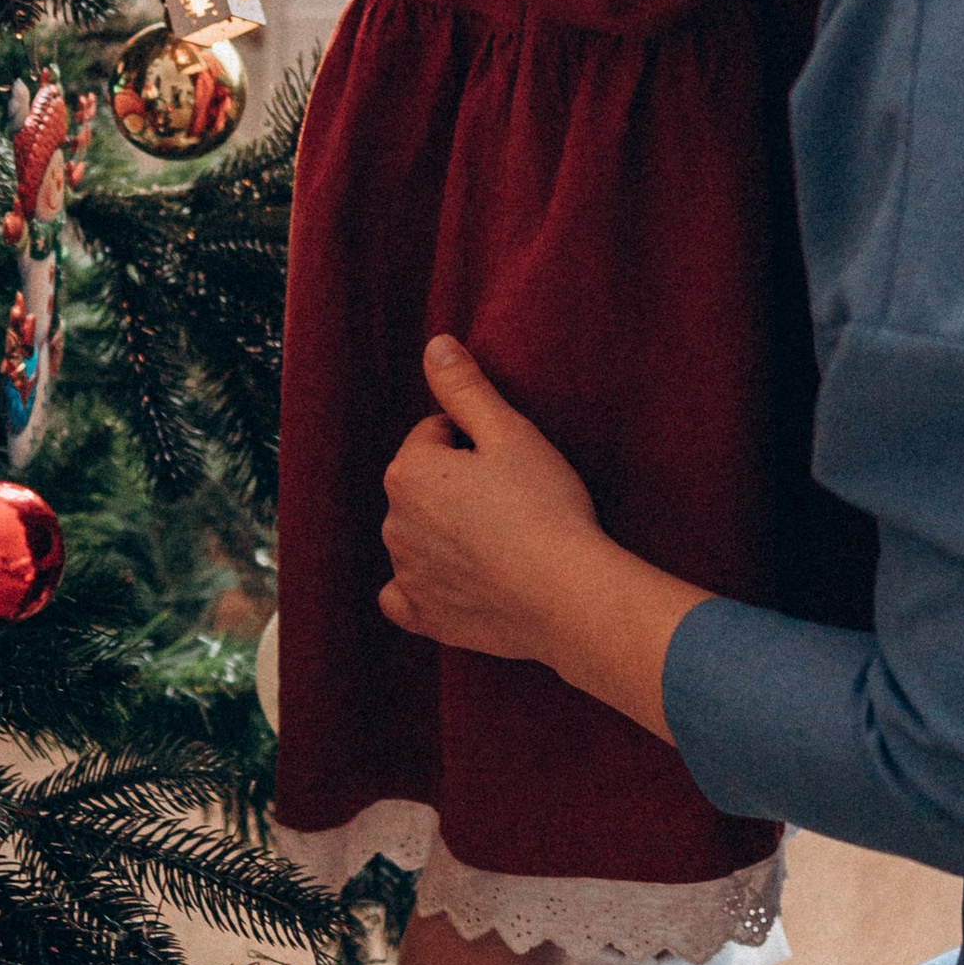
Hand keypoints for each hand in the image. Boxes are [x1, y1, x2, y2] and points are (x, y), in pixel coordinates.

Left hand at [380, 338, 604, 661]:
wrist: (569, 595)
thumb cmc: (545, 506)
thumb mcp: (510, 432)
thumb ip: (465, 388)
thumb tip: (435, 345)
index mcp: (408, 473)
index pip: (435, 434)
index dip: (479, 441)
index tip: (513, 462)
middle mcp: (394, 524)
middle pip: (424, 486)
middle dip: (457, 486)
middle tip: (513, 501)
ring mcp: (407, 575)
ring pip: (419, 537)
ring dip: (447, 533)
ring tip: (503, 542)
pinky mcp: (426, 618)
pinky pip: (406, 597)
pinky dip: (426, 588)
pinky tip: (461, 583)